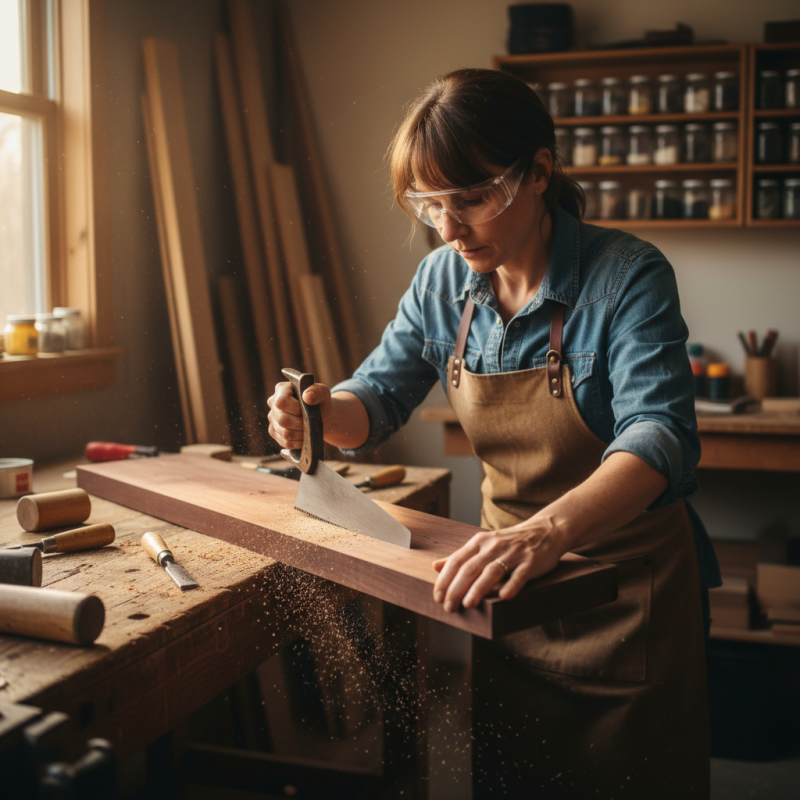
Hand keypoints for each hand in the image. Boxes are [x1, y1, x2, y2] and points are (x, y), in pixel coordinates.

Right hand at [267, 380, 331, 449]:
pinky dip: (298, 442)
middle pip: (283, 420)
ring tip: (309, 429)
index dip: (295, 409)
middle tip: (310, 422)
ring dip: (301, 434)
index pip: (281, 402)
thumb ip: (318, 391)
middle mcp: (273, 403)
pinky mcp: (274, 432)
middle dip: (300, 424)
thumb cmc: (319, 401)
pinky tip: (305, 437)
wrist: (320, 414)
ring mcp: (272, 418)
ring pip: (284, 433)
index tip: (306, 410)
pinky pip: (285, 442)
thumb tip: (307, 397)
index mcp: (282, 389)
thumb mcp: (323, 393)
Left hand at [432, 517, 564, 612]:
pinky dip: (512, 585)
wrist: (545, 530)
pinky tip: (504, 597)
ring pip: (492, 571)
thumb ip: (460, 556)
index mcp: (479, 542)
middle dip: (457, 588)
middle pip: (471, 568)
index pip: (457, 561)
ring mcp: (513, 553)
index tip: (437, 597)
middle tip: (448, 607)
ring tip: (468, 604)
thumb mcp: (482, 544)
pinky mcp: (531, 561)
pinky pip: (520, 574)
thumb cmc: (509, 542)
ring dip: (479, 588)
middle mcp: (494, 546)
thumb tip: (435, 566)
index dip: (445, 579)